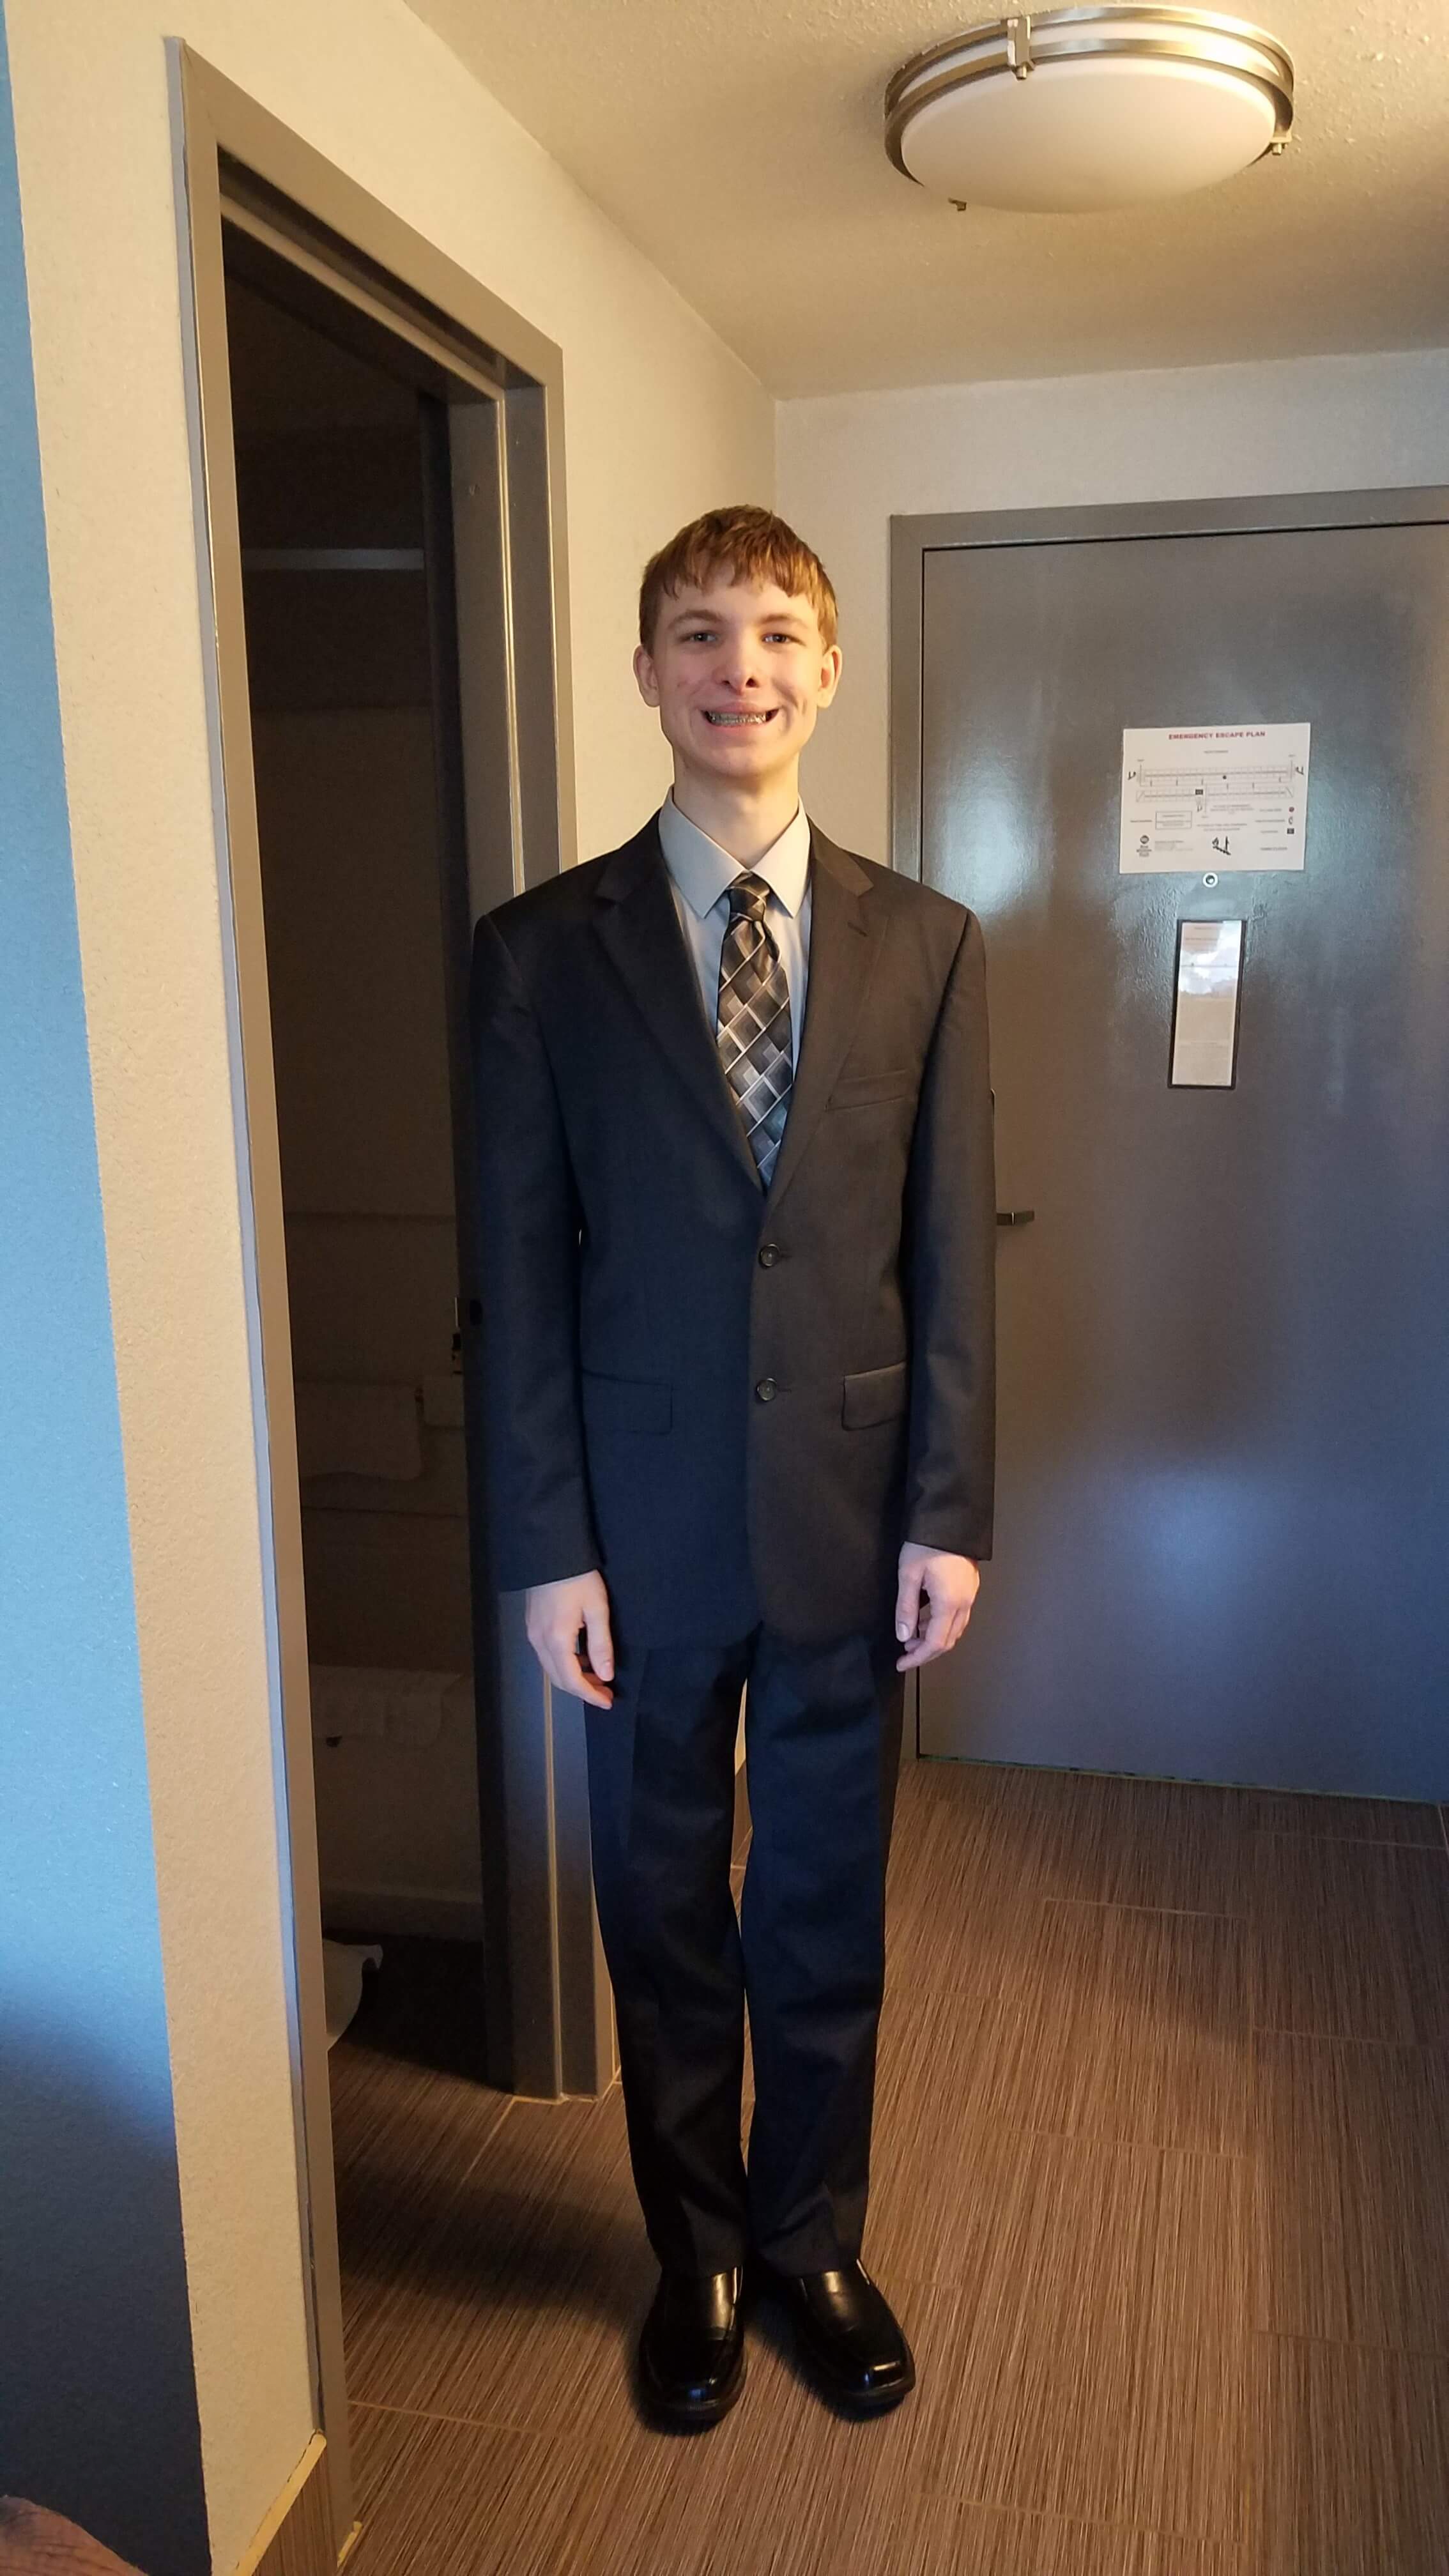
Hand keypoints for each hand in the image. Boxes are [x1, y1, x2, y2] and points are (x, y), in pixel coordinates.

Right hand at [524, 1569, 615, 1708]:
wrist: (551, 1551)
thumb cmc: (578, 1578)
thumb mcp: (597, 1609)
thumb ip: (601, 1645)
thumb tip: (606, 1675)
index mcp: (556, 1640)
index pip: (572, 1680)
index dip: (590, 1695)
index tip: (608, 1701)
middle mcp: (539, 1641)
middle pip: (559, 1678)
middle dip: (582, 1689)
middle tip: (606, 1692)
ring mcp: (532, 1633)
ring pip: (551, 1668)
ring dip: (573, 1677)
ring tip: (598, 1677)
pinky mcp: (532, 1625)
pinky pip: (547, 1655)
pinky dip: (565, 1663)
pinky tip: (581, 1658)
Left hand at [894, 1544, 979, 1671]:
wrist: (949, 1519)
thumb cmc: (927, 1544)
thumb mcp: (908, 1575)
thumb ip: (906, 1608)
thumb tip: (903, 1635)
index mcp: (949, 1603)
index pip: (935, 1643)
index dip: (918, 1657)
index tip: (901, 1663)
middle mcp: (965, 1603)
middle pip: (949, 1640)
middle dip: (926, 1651)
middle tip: (905, 1652)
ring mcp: (970, 1595)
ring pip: (955, 1629)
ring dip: (934, 1637)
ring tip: (911, 1635)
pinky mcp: (970, 1586)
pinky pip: (958, 1615)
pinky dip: (942, 1624)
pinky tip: (925, 1618)